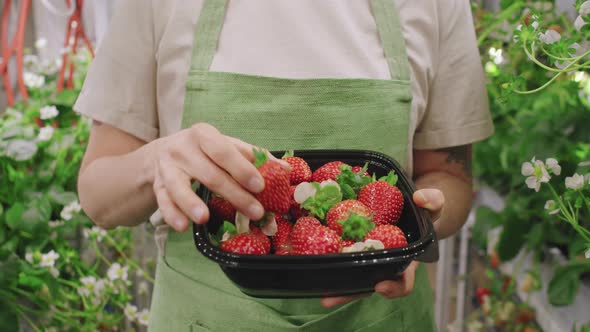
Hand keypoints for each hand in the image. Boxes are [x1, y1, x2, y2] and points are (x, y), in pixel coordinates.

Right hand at [152, 123, 287, 231]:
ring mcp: (167, 167)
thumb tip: (286, 170)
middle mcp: (183, 148)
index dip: (242, 169)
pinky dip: (172, 215)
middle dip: (234, 195)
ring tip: (205, 218)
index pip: (224, 151)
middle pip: (209, 174)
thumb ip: (254, 157)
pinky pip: (163, 202)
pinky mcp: (157, 186)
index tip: (260, 186)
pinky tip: (183, 227)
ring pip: (179, 186)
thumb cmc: (205, 152)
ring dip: (191, 203)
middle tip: (255, 212)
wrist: (163, 153)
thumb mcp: (227, 147)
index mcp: (204, 135)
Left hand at [320, 188, 443, 307]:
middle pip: (366, 284)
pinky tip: (309, 256)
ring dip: (333, 283)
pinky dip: (326, 256)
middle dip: (349, 293)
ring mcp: (365, 256)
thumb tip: (419, 198)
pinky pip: (339, 253)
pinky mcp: (351, 245)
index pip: (402, 282)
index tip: (381, 286)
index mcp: (405, 260)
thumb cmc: (421, 211)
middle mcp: (383, 263)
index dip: (393, 288)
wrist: (407, 204)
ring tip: (317, 290)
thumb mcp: (433, 206)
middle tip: (329, 298)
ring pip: (350, 273)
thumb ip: (434, 202)